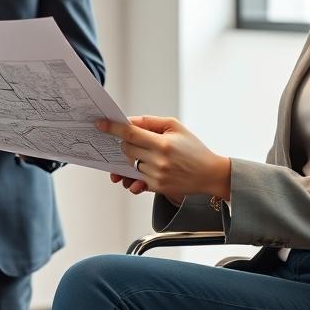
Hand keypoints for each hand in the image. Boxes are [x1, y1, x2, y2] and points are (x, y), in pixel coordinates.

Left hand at [100, 115, 230, 204]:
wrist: (210, 173)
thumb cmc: (192, 147)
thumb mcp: (175, 127)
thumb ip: (150, 122)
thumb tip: (128, 121)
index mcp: (163, 144)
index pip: (130, 134)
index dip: (113, 128)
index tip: (99, 124)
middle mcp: (158, 161)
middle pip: (126, 149)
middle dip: (124, 143)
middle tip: (132, 140)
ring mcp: (157, 176)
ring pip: (130, 164)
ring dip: (132, 158)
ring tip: (144, 154)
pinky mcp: (157, 187)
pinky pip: (137, 178)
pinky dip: (136, 172)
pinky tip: (142, 169)